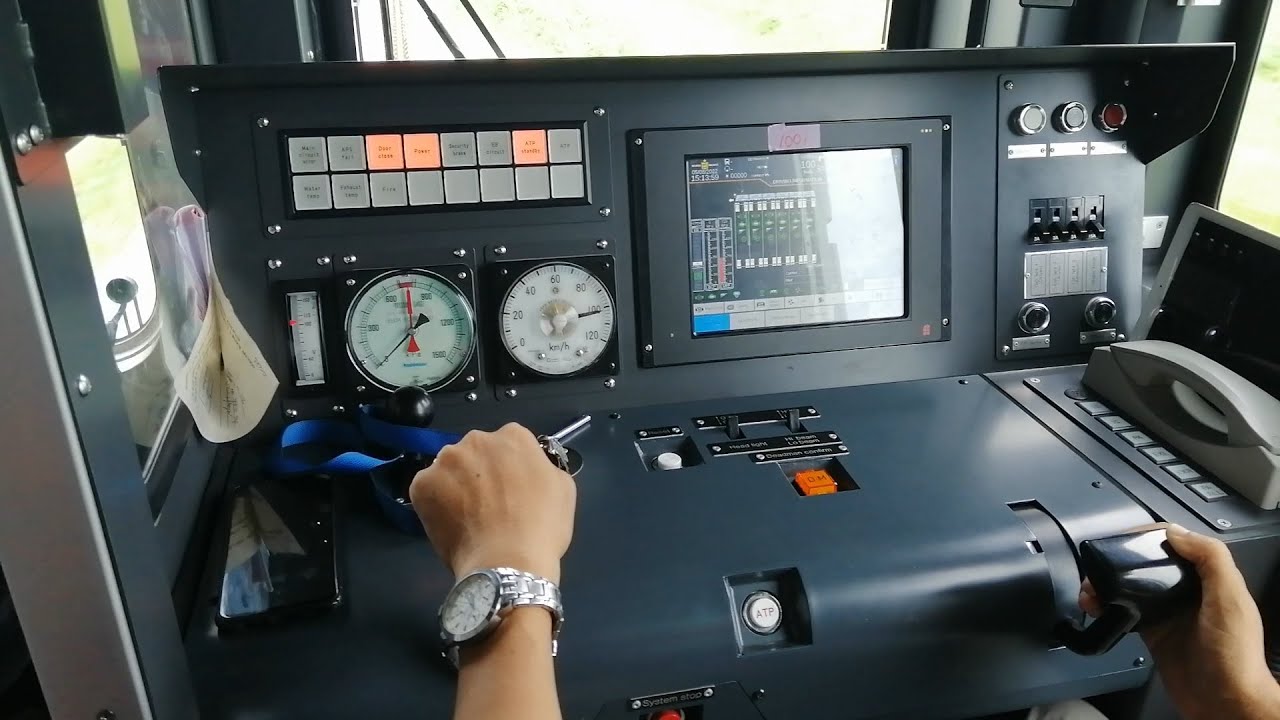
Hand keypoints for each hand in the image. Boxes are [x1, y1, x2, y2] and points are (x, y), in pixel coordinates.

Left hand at [409, 423, 575, 582]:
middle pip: (476, 452)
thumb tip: (528, 471)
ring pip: (449, 469)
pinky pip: (428, 490)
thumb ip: (543, 467)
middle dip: (480, 472)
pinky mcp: (422, 484)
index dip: (510, 468)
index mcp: (513, 436)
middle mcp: (477, 439)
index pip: (509, 444)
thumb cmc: (542, 528)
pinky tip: (450, 524)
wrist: (507, 563)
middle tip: (489, 505)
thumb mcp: (562, 488)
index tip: (511, 490)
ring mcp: (446, 460)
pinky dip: (434, 504)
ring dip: (455, 485)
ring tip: (466, 518)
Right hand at [1080, 524, 1278, 719]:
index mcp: (1211, 579)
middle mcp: (1189, 592)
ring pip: (1132, 586)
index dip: (1150, 535)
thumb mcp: (1230, 600)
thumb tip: (1176, 532)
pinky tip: (1096, 608)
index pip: (1178, 543)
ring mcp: (1169, 612)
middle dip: (1119, 560)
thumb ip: (1210, 560)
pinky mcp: (1153, 632)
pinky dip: (1106, 607)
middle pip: (1149, 563)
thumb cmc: (1234, 655)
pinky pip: (1125, 611)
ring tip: (1089, 591)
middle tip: (1098, 566)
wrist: (1224, 702)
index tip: (1124, 538)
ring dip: (1106, 584)